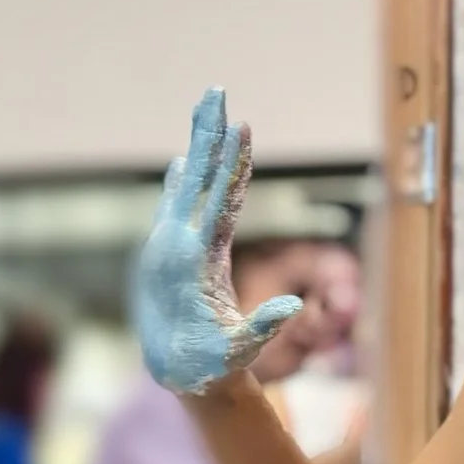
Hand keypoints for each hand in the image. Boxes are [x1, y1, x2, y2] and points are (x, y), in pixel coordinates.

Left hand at [134, 89, 303, 394]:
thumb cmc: (211, 362)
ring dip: (200, 148)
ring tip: (206, 112)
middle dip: (209, 135)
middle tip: (214, 93)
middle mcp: (177, 243)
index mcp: (195, 260)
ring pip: (189, 186)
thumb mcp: (239, 349)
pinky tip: (185, 160)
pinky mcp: (174, 251)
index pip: (218, 200)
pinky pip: (184, 207)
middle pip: (198, 178)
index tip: (240, 128)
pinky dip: (188, 181)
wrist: (174, 370)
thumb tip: (291, 305)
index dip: (231, 164)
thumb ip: (263, 327)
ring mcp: (171, 245)